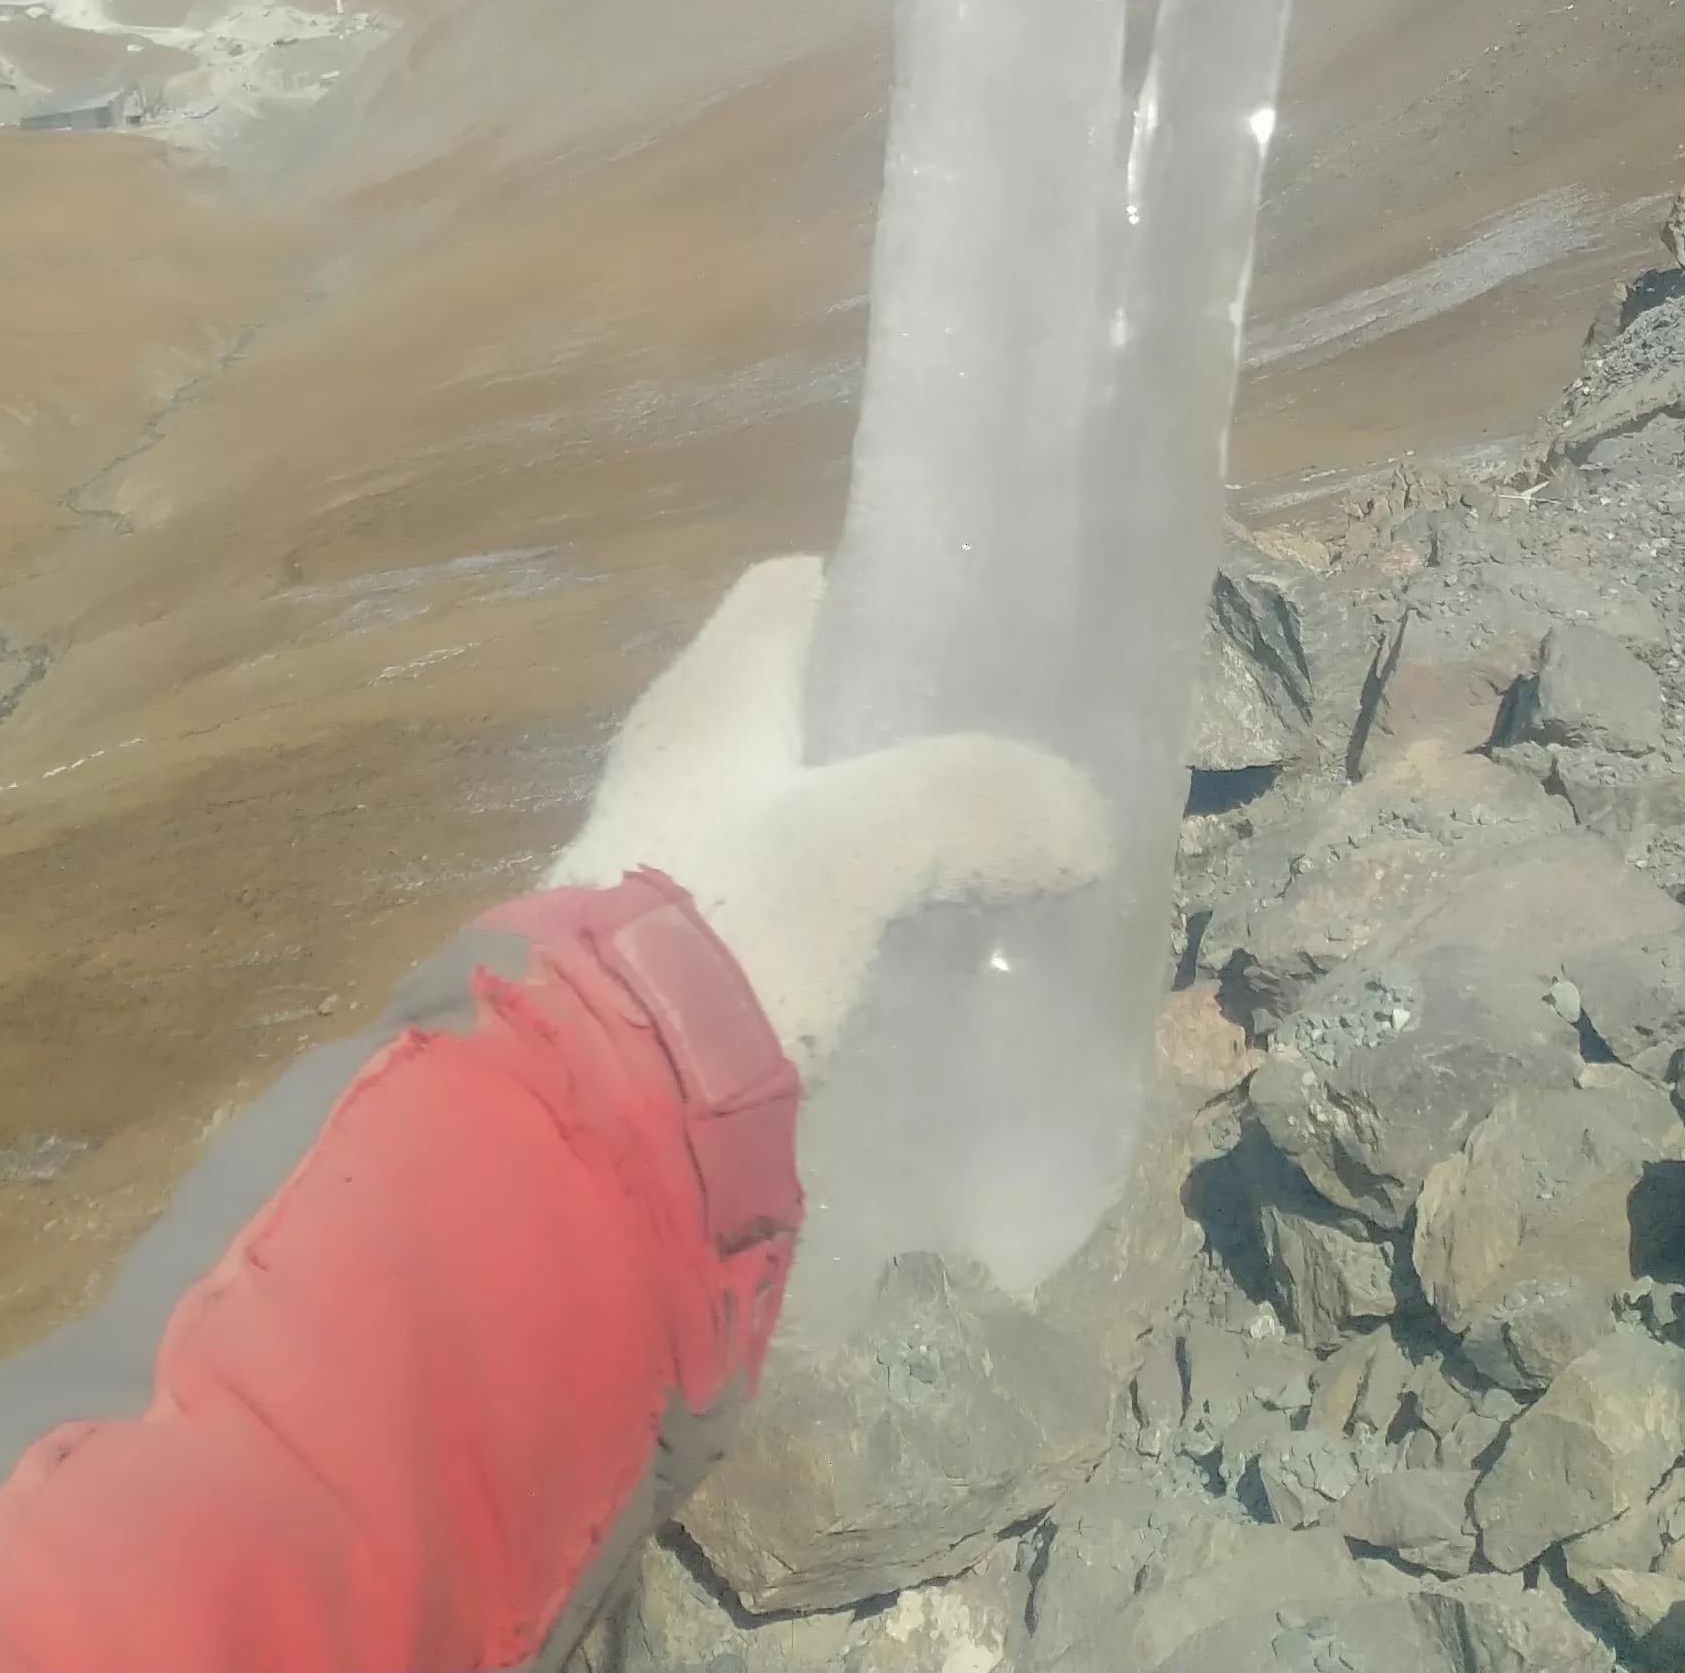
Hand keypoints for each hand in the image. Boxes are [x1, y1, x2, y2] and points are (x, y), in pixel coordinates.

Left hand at [558, 555, 1109, 1078]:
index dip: (879, 601)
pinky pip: (783, 894)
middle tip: (1006, 768)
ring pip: (803, 804)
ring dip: (884, 829)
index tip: (970, 650)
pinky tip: (919, 950)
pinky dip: (850, 908)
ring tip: (985, 866)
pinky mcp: (678, 941)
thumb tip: (1081, 820)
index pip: (793, 590)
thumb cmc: (724, 923)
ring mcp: (672, 848)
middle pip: (809, 704)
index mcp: (712, 690)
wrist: (603, 1095)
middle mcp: (683, 752)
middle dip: (903, 733)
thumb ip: (976, 803)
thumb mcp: (864, 845)